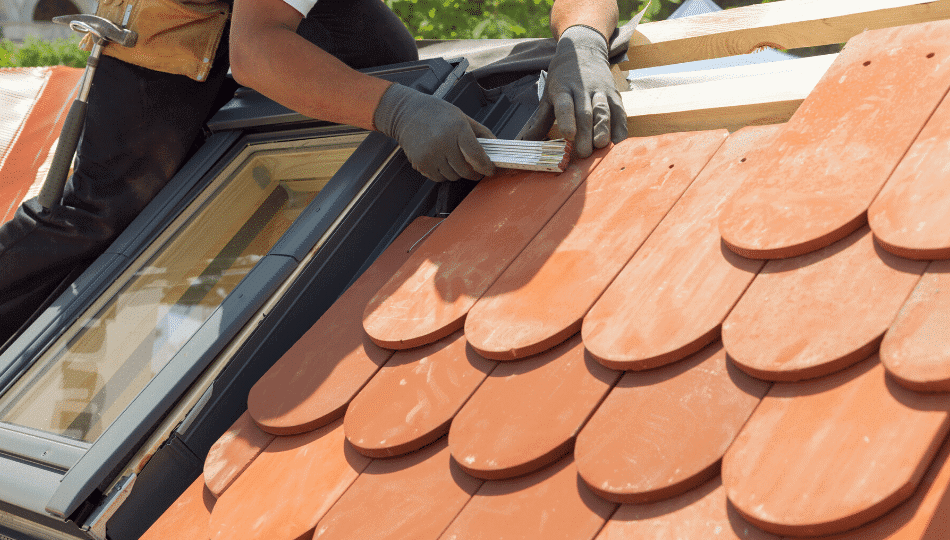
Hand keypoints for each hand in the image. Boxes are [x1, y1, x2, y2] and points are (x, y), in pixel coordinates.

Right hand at [373, 83, 496, 182]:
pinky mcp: (421, 163)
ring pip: (452, 176)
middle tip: (475, 169)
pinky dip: (443, 174)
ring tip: (454, 160)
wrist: (407, 113)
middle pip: (465, 170)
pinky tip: (442, 162)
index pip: (476, 155)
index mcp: (457, 128)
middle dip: (473, 172)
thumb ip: (481, 132)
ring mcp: (430, 154)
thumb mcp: (462, 117)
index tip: (490, 170)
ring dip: (457, 173)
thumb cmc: (436, 113)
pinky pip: (438, 178)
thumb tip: (497, 146)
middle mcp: (443, 142)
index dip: (486, 166)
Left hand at [519, 25, 626, 157]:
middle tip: (584, 153)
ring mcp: (600, 91)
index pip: (564, 104)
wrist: (584, 50)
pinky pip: (619, 111)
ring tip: (601, 145)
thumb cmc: (562, 78)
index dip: (567, 119)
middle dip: (585, 133)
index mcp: (562, 89)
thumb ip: (540, 120)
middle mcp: (582, 89)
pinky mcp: (614, 94)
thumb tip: (526, 142)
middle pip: (585, 113)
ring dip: (603, 128)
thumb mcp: (548, 94)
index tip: (568, 135)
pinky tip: (618, 141)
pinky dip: (620, 126)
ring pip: (603, 110)